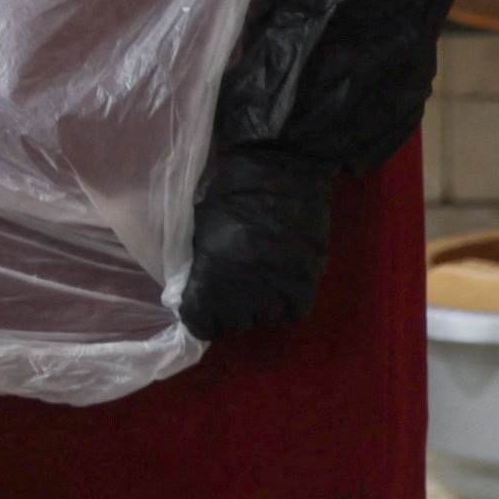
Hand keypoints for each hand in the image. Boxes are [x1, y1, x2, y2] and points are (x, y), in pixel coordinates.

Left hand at [175, 147, 335, 338]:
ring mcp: (277, 293)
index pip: (201, 325)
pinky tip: (278, 278)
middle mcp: (245, 297)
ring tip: (256, 278)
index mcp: (211, 283)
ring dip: (257, 304)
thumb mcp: (200, 235)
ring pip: (263, 318)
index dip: (198, 314)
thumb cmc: (228, 197)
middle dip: (227, 309)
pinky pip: (291, 310)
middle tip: (230, 284)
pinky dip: (284, 300)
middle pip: (233, 324)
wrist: (280, 173)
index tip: (199, 302)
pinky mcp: (306, 286)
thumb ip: (198, 269)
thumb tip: (193, 292)